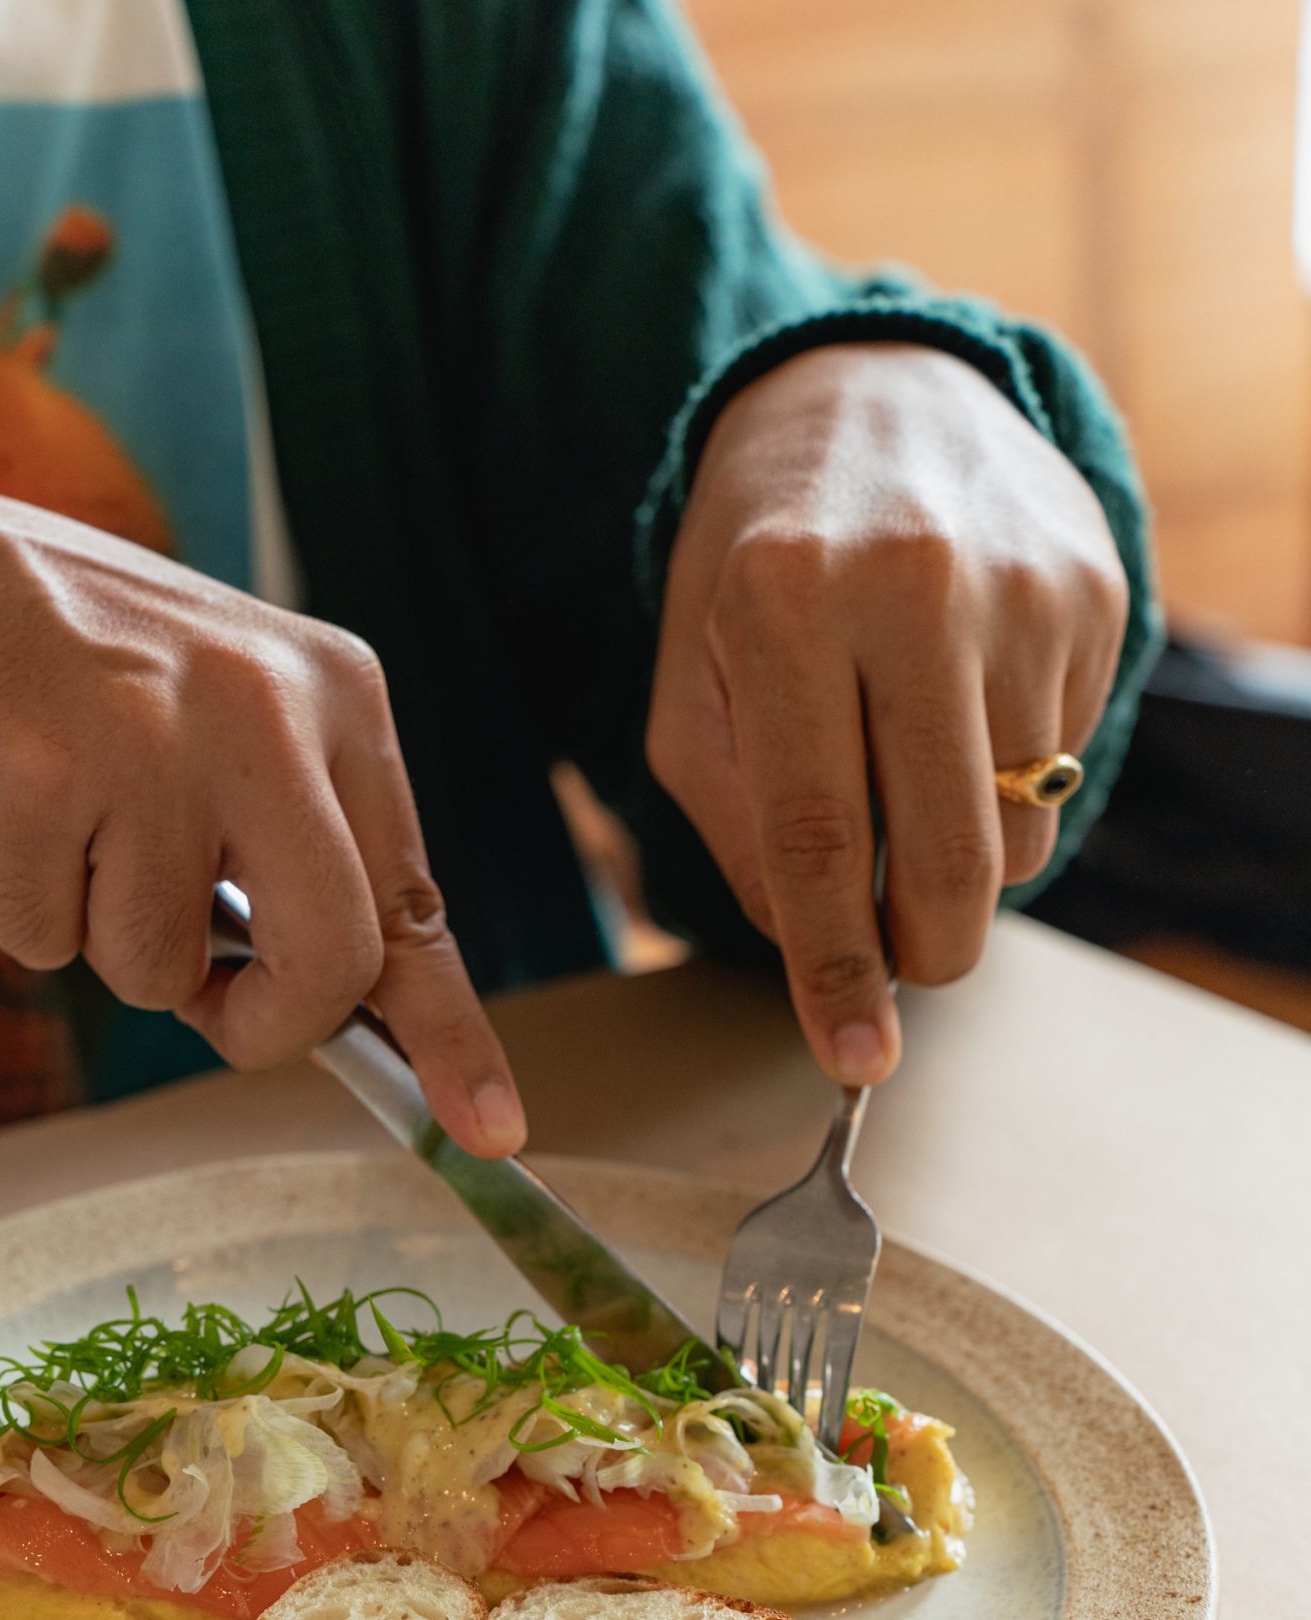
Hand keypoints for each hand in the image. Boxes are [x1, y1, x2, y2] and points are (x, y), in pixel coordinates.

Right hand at [0, 481, 525, 1153]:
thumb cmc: (95, 685)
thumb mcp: (240, 731)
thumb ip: (308, 857)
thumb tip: (370, 1023)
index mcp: (337, 696)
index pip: (411, 901)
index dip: (451, 1033)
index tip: (491, 1130)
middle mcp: (261, 710)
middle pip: (329, 961)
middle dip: (268, 1024)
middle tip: (214, 1008)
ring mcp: (147, 744)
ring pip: (163, 972)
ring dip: (110, 944)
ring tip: (78, 833)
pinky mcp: (35, 783)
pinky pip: (48, 945)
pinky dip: (24, 912)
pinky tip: (11, 815)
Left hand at [647, 343, 1129, 1081]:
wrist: (873, 392)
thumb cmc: (755, 566)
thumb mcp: (692, 679)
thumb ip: (734, 823)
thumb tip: (813, 948)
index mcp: (784, 601)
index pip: (818, 832)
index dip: (836, 965)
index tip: (855, 1060)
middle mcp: (914, 583)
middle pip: (949, 851)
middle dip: (925, 948)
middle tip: (900, 965)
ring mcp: (1022, 583)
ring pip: (1019, 822)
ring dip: (966, 857)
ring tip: (910, 782)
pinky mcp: (1094, 586)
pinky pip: (1065, 760)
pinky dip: (1010, 780)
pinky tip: (961, 707)